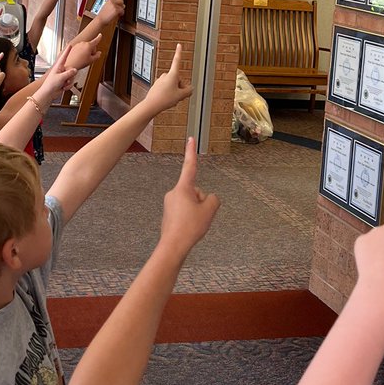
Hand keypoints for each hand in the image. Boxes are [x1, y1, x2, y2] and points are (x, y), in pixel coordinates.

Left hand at [39, 44, 77, 100]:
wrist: (49, 94)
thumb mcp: (61, 77)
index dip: (67, 51)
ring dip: (69, 82)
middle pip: (72, 70)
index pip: (64, 56)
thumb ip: (69, 73)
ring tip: (63, 84)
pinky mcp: (65, 81)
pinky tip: (63, 87)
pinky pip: (71, 82)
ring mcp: (64, 76)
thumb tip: (75, 70)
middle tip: (65, 80)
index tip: (70, 45)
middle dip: (70, 76)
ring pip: (72, 77)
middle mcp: (62, 70)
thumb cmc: (50, 84)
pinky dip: (68, 86)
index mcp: (58, 66)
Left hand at [66, 33, 101, 72]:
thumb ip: (97, 55)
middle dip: (91, 51)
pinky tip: (79, 58)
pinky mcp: (73, 47)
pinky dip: (80, 52)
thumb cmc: (80, 63)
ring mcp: (77, 45)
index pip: (96, 40)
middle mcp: (83, 43)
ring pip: (84, 47)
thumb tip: (99, 53)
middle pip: (90, 45)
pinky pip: (79, 48)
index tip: (100, 35)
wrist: (70, 65)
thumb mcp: (92, 60)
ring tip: (83, 59)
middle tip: (89, 58)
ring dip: (85, 51)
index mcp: (89, 45)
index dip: (99, 37)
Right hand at [95, 0, 124, 23]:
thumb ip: (113, 6)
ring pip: (122, 7)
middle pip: (121, 1)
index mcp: (109, 0)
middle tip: (119, 10)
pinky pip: (122, 11)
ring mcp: (114, 5)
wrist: (100, 20)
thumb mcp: (107, 8)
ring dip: (121, 11)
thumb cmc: (103, 15)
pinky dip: (121, 14)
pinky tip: (117, 15)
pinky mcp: (116, 9)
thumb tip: (121, 7)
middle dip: (122, 5)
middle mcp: (111, 1)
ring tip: (116, 14)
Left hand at [145, 43, 192, 112]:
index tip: (179, 45)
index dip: (179, 52)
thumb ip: (188, 91)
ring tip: (171, 100)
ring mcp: (160, 81)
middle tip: (179, 95)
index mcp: (172, 75)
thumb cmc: (164, 99)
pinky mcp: (156, 86)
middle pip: (177, 79)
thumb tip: (190, 89)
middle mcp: (165, 76)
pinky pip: (166, 89)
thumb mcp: (181, 95)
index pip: (177, 61)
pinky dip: (168, 94)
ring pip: (172, 84)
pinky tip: (166, 100)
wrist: (151, 105)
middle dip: (180, 86)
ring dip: (174, 91)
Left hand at [159, 138, 218, 258]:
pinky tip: (188, 228)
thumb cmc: (189, 227)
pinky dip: (190, 218)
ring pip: (191, 202)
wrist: (173, 246)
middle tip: (199, 217)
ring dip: (196, 211)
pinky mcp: (169, 214)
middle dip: (201, 202)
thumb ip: (214, 199)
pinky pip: (185, 211)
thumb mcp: (209, 210)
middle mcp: (174, 192)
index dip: (191, 152)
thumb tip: (209, 198)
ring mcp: (170, 203)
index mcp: (183, 188)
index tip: (190, 138)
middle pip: (196, 191)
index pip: (190, 166)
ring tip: (193, 224)